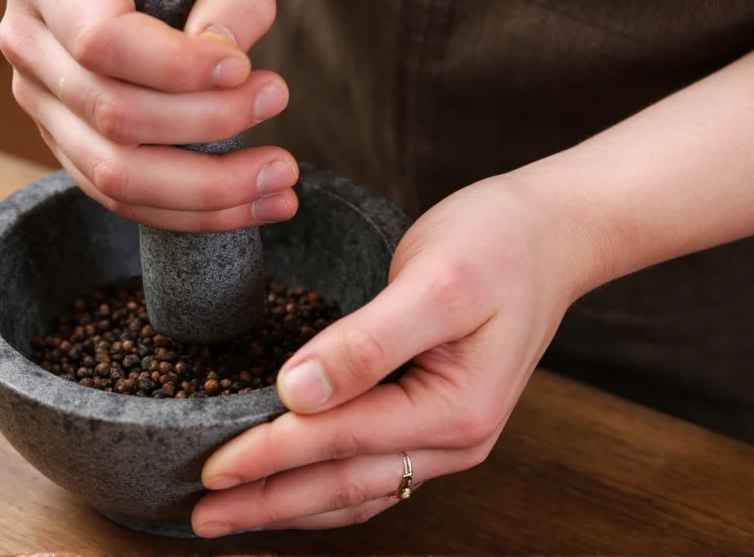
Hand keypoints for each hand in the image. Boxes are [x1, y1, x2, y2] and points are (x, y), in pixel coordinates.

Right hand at [0, 0, 294, 231]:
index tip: (243, 67)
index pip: (103, 41)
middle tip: (279, 100)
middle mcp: (31, 42)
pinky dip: (195, 212)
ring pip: (117, 175)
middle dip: (211, 126)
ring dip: (212, 190)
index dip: (178, 68)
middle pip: (115, 116)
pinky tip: (257, 202)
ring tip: (283, 179)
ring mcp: (45, 101)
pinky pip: (124, 198)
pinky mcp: (72, 142)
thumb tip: (226, 53)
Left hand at [190, 172, 589, 535]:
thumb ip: (369, 341)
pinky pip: (373, 467)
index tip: (210, 469)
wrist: (550, 234)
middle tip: (202, 518)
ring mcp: (447, 434)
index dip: (271, 456)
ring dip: (292, 502)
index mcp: (455, 409)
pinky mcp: (434, 416)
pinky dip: (325, 483)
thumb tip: (298, 391)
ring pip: (357, 487)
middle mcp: (454, 437)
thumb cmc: (499, 245)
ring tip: (233, 513)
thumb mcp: (438, 282)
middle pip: (344, 483)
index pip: (342, 440)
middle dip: (269, 502)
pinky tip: (292, 485)